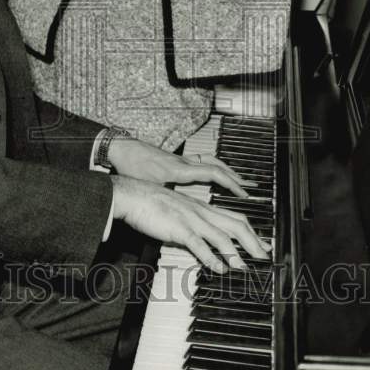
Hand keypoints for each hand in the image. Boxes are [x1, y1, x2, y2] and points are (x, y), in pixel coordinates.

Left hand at [107, 135, 249, 197]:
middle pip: (217, 166)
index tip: (243, 193)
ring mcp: (181, 159)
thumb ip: (164, 203)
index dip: (230, 183)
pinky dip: (212, 167)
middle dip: (235, 177)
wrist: (121, 149)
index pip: (213, 173)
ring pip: (210, 161)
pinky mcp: (175, 159)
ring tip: (237, 181)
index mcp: (180, 169)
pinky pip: (201, 161)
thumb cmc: (132, 167)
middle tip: (249, 188)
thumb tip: (175, 220)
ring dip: (225, 170)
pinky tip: (213, 175)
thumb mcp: (149, 188)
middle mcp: (184, 163)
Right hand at [111, 175, 270, 271]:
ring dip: (236, 254)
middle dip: (254, 242)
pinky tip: (219, 269)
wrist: (131, 194)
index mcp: (201, 207)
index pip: (234, 217)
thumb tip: (201, 241)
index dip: (252, 232)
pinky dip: (212, 258)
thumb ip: (191, 224)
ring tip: (245, 268)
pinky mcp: (178, 228)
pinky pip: (199, 244)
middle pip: (236, 225)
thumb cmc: (150, 202)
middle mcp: (201, 211)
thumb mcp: (177, 211)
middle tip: (265, 257)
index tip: (262, 244)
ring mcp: (191, 219)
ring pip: (222, 236)